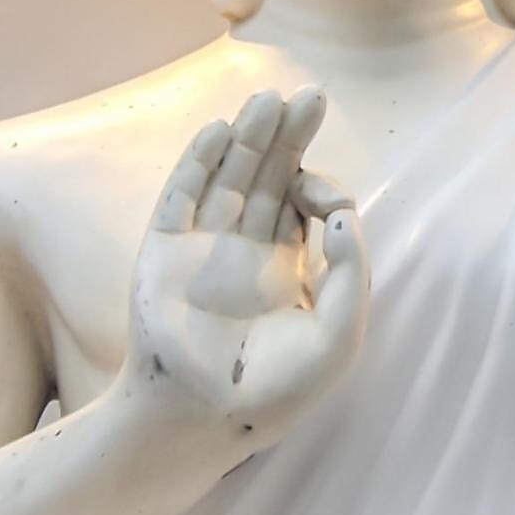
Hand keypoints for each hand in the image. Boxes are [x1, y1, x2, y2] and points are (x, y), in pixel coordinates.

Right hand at [121, 86, 365, 450]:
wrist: (199, 419)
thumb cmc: (272, 394)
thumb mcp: (336, 340)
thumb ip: (349, 276)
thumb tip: (344, 215)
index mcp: (286, 273)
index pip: (304, 208)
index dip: (320, 189)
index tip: (324, 201)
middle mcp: (244, 254)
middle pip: (270, 178)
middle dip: (290, 137)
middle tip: (311, 95)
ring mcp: (202, 249)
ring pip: (229, 177)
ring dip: (249, 137)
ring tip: (271, 98)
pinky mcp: (164, 251)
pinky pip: (182, 195)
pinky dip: (199, 161)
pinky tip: (221, 129)